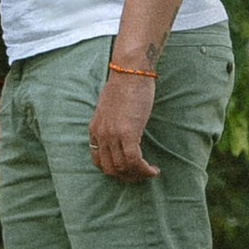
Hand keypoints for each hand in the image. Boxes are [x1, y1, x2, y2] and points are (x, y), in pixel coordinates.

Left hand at [89, 62, 159, 183]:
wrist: (130, 71)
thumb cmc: (125, 85)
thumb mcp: (111, 107)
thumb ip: (111, 122)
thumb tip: (120, 130)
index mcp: (94, 129)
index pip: (97, 160)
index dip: (112, 170)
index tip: (126, 170)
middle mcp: (101, 134)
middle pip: (109, 168)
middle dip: (125, 177)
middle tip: (139, 175)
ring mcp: (113, 135)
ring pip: (122, 168)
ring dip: (138, 174)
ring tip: (149, 172)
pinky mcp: (128, 133)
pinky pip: (134, 161)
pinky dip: (144, 169)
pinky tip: (153, 170)